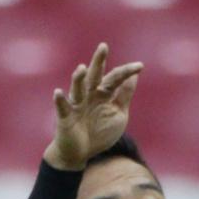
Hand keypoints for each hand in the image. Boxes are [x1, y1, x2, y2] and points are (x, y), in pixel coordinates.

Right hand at [43, 43, 143, 170]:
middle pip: (94, 76)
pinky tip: (58, 93)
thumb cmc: (100, 131)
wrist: (82, 152)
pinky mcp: (65, 117)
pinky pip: (62, 107)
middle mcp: (89, 95)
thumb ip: (124, 95)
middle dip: (99, 62)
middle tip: (104, 46)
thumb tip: (134, 76)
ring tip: (82, 69)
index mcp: (103, 94)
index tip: (140, 66)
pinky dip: (60, 100)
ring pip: (77, 89)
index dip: (126, 72)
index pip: (115, 79)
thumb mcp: (118, 113)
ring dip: (79, 79)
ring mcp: (76, 105)